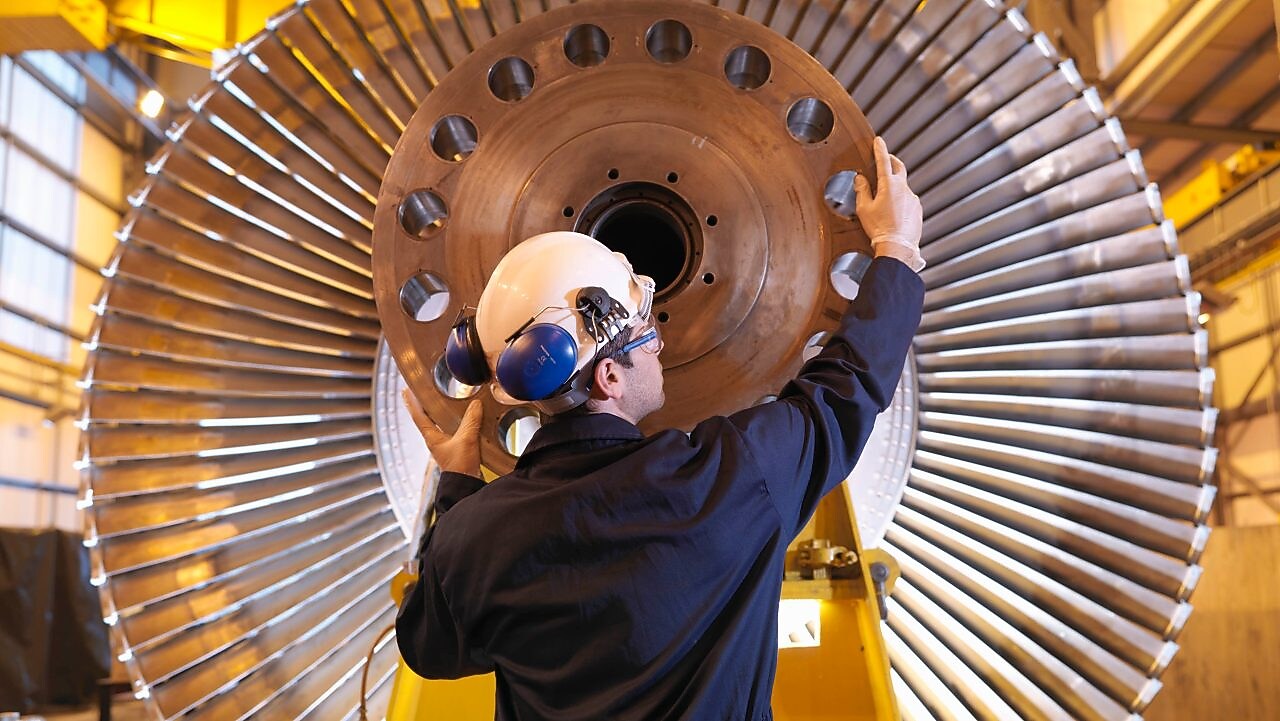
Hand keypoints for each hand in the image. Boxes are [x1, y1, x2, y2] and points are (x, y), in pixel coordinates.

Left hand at [402, 389, 483, 477]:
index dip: (412, 402)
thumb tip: (475, 404)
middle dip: (425, 405)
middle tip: (423, 392)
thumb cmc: (459, 467)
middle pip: (427, 418)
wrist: (466, 486)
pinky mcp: (456, 448)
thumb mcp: (466, 440)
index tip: (405, 391)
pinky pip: (454, 430)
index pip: (418, 415)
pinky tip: (463, 418)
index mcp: (432, 437)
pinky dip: (455, 421)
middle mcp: (436, 440)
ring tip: (442, 400)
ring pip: (440, 424)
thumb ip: (471, 421)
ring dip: (440, 413)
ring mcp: (446, 445)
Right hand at [855, 136, 924, 271]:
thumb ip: (862, 190)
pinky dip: (900, 200)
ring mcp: (913, 198)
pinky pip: (908, 200)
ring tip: (884, 198)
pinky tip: (893, 212)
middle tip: (886, 159)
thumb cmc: (880, 229)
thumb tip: (860, 179)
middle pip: (899, 167)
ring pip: (902, 186)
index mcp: (889, 185)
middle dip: (891, 160)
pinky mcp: (917, 209)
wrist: (897, 247)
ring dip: (894, 186)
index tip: (878, 141)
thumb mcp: (864, 209)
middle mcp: (903, 188)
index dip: (880, 149)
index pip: (883, 161)